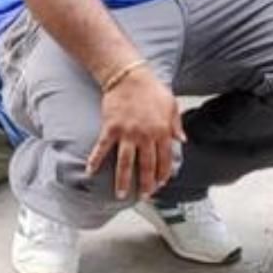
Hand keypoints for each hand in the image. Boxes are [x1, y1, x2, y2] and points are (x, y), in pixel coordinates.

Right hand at [88, 66, 184, 198]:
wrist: (129, 76)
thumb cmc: (151, 89)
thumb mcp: (171, 104)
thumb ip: (177, 124)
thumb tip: (182, 140)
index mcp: (162, 131)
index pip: (164, 159)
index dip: (163, 174)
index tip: (161, 184)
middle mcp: (145, 135)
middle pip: (146, 166)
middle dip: (146, 184)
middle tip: (144, 196)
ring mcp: (127, 133)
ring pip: (125, 163)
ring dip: (123, 181)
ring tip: (121, 195)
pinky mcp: (111, 128)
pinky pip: (102, 148)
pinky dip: (95, 161)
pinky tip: (90, 172)